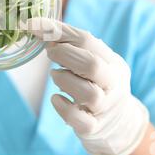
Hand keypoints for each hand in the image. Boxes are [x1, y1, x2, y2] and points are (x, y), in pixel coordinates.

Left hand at [26, 17, 149, 154]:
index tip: (34, 26)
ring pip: (88, 93)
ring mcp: (105, 108)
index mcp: (113, 62)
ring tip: (56, 75)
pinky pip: (80, 120)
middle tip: (49, 52)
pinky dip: (63, 108)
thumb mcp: (95, 62)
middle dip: (64, 54)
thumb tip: (42, 29)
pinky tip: (56, 99)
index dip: (58, 31)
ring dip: (63, 79)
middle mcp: (113, 84)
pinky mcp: (94, 128)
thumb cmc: (99, 86)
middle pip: (92, 65)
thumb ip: (73, 47)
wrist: (119, 125)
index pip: (87, 40)